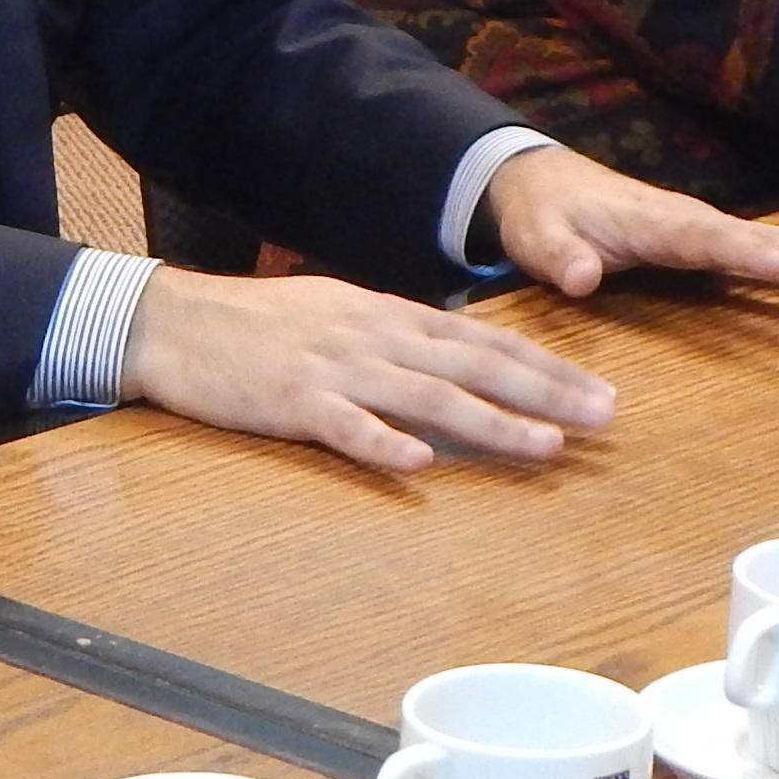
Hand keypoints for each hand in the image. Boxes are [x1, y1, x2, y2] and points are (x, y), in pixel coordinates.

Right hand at [126, 265, 620, 474]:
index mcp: (388, 315)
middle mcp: (374, 336)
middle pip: (475, 366)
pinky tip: (419, 465)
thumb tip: (456, 355)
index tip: (597, 391)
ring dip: (492, 422)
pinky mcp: (292, 402)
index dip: (546, 366)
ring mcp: (335, 369)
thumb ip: (398, 336)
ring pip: (428, 397)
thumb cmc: (260, 324)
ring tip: (544, 446)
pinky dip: (382, 444)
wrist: (176, 321)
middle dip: (545, 392)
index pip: (485, 340)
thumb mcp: (340, 314)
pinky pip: (345, 427)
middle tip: (602, 418)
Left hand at [475, 143, 778, 304]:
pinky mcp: (707, 240)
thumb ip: (560, 258)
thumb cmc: (542, 215)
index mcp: (660, 224)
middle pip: (767, 241)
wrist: (540, 183)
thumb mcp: (538, 238)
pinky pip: (766, 250)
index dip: (764, 256)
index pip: (720, 243)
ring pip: (776, 243)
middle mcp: (694, 221)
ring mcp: (705, 228)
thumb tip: (582, 280)